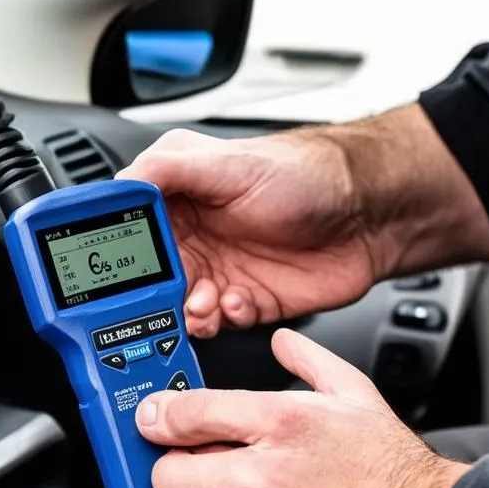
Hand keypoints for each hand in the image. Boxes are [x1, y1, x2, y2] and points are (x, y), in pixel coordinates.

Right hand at [119, 126, 373, 337]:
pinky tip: (237, 303)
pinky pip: (215, 325)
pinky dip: (220, 321)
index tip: (120, 267)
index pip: (132, 226)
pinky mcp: (243, 303)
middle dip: (152, 292)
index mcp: (180, 197)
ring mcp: (218, 271)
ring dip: (186, 312)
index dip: (123, 249)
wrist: (368, 215)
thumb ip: (171, 169)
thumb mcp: (232, 163)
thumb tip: (123, 180)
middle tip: (168, 294)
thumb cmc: (308, 176)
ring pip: (177, 307)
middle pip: (149, 276)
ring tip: (205, 303)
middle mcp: (194, 236)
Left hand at [135, 329, 479, 487]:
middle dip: (183, 467)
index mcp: (279, 430)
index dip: (160, 415)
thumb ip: (307, 361)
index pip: (188, 416)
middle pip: (170, 479)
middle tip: (209, 461)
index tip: (154, 420)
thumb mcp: (352, 394)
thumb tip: (282, 342)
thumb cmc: (391, 470)